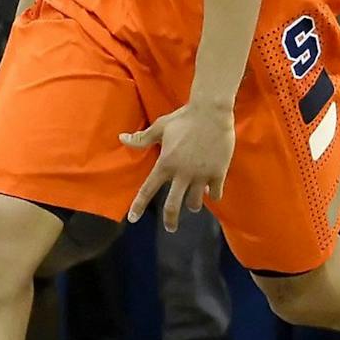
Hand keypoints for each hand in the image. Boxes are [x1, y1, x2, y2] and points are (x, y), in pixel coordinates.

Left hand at [121, 101, 234, 228]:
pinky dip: (213, 194)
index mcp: (165, 164)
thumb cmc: (184, 118)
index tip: (132, 219)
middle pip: (173, 206)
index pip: (147, 190)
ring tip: (194, 202)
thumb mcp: (160, 127)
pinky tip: (211, 192)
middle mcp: (182, 173)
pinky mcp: (218, 172)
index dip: (138, 205)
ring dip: (193, 204)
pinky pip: (215, 193)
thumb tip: (122, 138)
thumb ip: (142, 138)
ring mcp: (201, 175)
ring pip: (196, 202)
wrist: (212, 111)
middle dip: (170, 221)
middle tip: (171, 228)